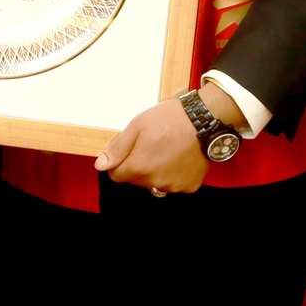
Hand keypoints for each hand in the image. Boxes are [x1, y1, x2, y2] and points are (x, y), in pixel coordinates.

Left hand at [93, 98, 207, 193]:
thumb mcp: (137, 126)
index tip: (129, 149)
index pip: (116, 175)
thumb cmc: (171, 119)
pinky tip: (178, 157)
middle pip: (136, 180)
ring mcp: (174, 185)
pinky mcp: (189, 186)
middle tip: (150, 144)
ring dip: (156, 170)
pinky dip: (174, 173)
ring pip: (155, 183)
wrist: (204, 120)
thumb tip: (101, 164)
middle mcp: (155, 181)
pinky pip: (174, 184)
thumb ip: (117, 148)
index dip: (119, 162)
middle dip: (138, 165)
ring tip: (166, 149)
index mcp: (139, 167)